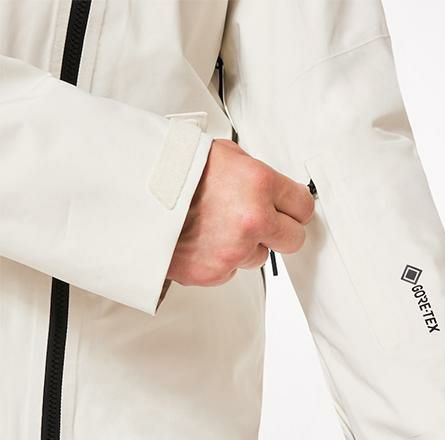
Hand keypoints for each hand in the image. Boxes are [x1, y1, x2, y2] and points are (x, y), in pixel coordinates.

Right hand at [166, 138, 314, 286]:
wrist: (133, 193)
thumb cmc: (176, 170)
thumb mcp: (225, 155)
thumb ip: (257, 175)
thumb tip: (277, 191)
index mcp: (260, 184)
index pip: (304, 206)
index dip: (294, 207)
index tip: (288, 209)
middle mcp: (252, 219)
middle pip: (294, 240)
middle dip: (281, 232)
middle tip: (260, 223)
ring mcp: (234, 249)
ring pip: (259, 256)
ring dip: (246, 246)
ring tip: (216, 227)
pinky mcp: (214, 271)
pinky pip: (231, 269)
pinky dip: (220, 259)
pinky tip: (201, 240)